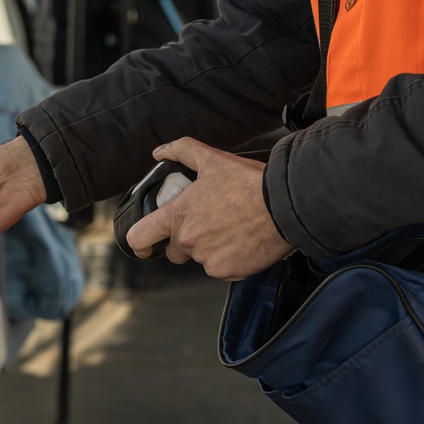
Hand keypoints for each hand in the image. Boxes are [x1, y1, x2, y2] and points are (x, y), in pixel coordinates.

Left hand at [126, 137, 293, 280]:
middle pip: (174, 251)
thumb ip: (182, 151)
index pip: (140, 237)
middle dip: (186, 241)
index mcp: (179, 217)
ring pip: (201, 259)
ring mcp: (209, 260)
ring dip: (210, 248)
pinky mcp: (229, 272)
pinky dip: (230, 258)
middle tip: (207, 224)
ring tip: (231, 228)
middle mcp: (190, 242)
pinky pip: (222, 269)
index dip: (139, 242)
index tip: (143, 245)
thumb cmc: (250, 183)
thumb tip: (160, 151)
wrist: (285, 207)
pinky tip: (242, 241)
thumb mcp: (213, 160)